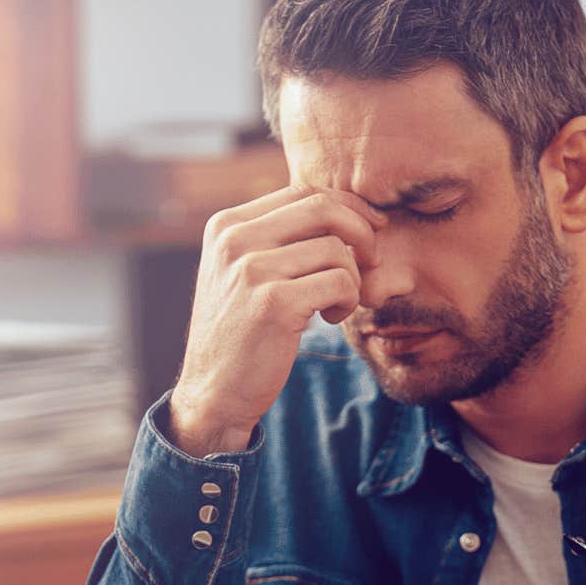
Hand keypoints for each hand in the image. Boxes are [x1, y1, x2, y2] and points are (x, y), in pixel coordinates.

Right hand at [168, 186, 385, 457]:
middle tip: (372, 260)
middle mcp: (234, 240)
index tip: (370, 229)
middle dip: (362, 231)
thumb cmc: (240, 333)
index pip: (302, 192)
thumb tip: (341, 209)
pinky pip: (340, 282)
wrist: (213, 392)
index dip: (347, 207)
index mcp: (226, 225)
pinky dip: (348, 300)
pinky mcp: (274, 303)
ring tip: (337, 303)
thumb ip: (275, 238)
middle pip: (323, 208)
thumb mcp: (242, 273)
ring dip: (353, 279)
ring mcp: (251, 269)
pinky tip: (330, 318)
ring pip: (337, 249)